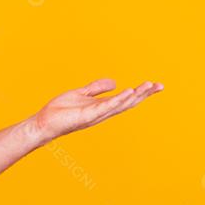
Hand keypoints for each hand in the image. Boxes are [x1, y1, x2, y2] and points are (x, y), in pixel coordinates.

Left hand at [31, 78, 163, 143]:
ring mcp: (96, 115)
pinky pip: (106, 107)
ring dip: (135, 96)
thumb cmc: (60, 111)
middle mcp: (103, 112)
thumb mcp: (81, 93)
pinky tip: (129, 92)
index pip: (126, 99)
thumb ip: (97, 88)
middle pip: (128, 102)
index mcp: (102, 106)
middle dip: (144, 94)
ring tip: (148, 86)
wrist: (44, 123)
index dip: (141, 92)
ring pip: (121, 104)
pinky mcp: (87, 115)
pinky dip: (118, 99)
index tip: (155, 85)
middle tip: (160, 86)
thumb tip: (115, 82)